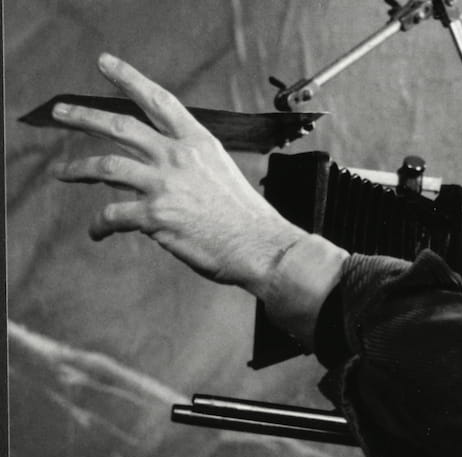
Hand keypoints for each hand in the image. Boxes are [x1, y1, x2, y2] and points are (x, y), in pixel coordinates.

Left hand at [49, 53, 307, 297]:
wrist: (259, 245)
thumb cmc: (244, 215)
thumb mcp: (220, 172)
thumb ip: (186, 163)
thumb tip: (148, 165)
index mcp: (199, 143)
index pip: (159, 101)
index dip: (129, 78)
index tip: (106, 64)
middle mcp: (178, 157)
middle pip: (121, 127)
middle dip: (84, 117)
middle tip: (61, 112)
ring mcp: (165, 185)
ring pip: (105, 168)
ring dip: (77, 169)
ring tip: (62, 172)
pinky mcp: (155, 216)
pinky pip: (112, 215)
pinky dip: (99, 224)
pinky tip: (97, 231)